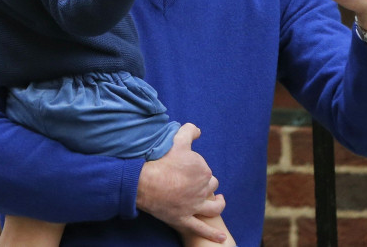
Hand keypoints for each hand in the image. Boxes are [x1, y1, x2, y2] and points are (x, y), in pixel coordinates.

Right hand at [136, 123, 226, 242]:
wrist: (144, 181)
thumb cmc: (161, 160)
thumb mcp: (177, 141)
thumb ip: (189, 132)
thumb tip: (198, 130)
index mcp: (203, 171)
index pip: (207, 172)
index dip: (199, 171)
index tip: (190, 170)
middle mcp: (202, 189)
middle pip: (211, 187)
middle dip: (206, 185)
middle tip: (197, 183)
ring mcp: (194, 206)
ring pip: (212, 207)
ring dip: (218, 204)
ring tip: (219, 201)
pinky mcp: (184, 219)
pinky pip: (201, 228)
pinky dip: (213, 235)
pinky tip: (222, 239)